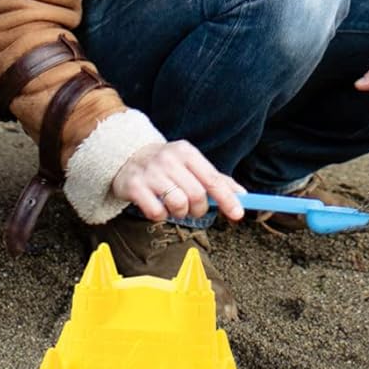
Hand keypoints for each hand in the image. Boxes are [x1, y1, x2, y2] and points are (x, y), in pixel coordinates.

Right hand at [109, 139, 243, 222]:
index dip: (227, 198)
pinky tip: (157, 206)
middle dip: (199, 209)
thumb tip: (242, 195)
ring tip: (174, 206)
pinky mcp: (135, 186)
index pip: (212, 179)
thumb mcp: (191, 165)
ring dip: (180, 213)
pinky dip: (161, 215)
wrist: (126, 157)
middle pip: (197, 194)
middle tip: (193, 209)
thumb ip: (216, 180)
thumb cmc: (167, 165)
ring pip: (178, 204)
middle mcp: (169, 159)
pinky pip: (157, 212)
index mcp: (187, 152)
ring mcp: (151, 173)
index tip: (238, 214)